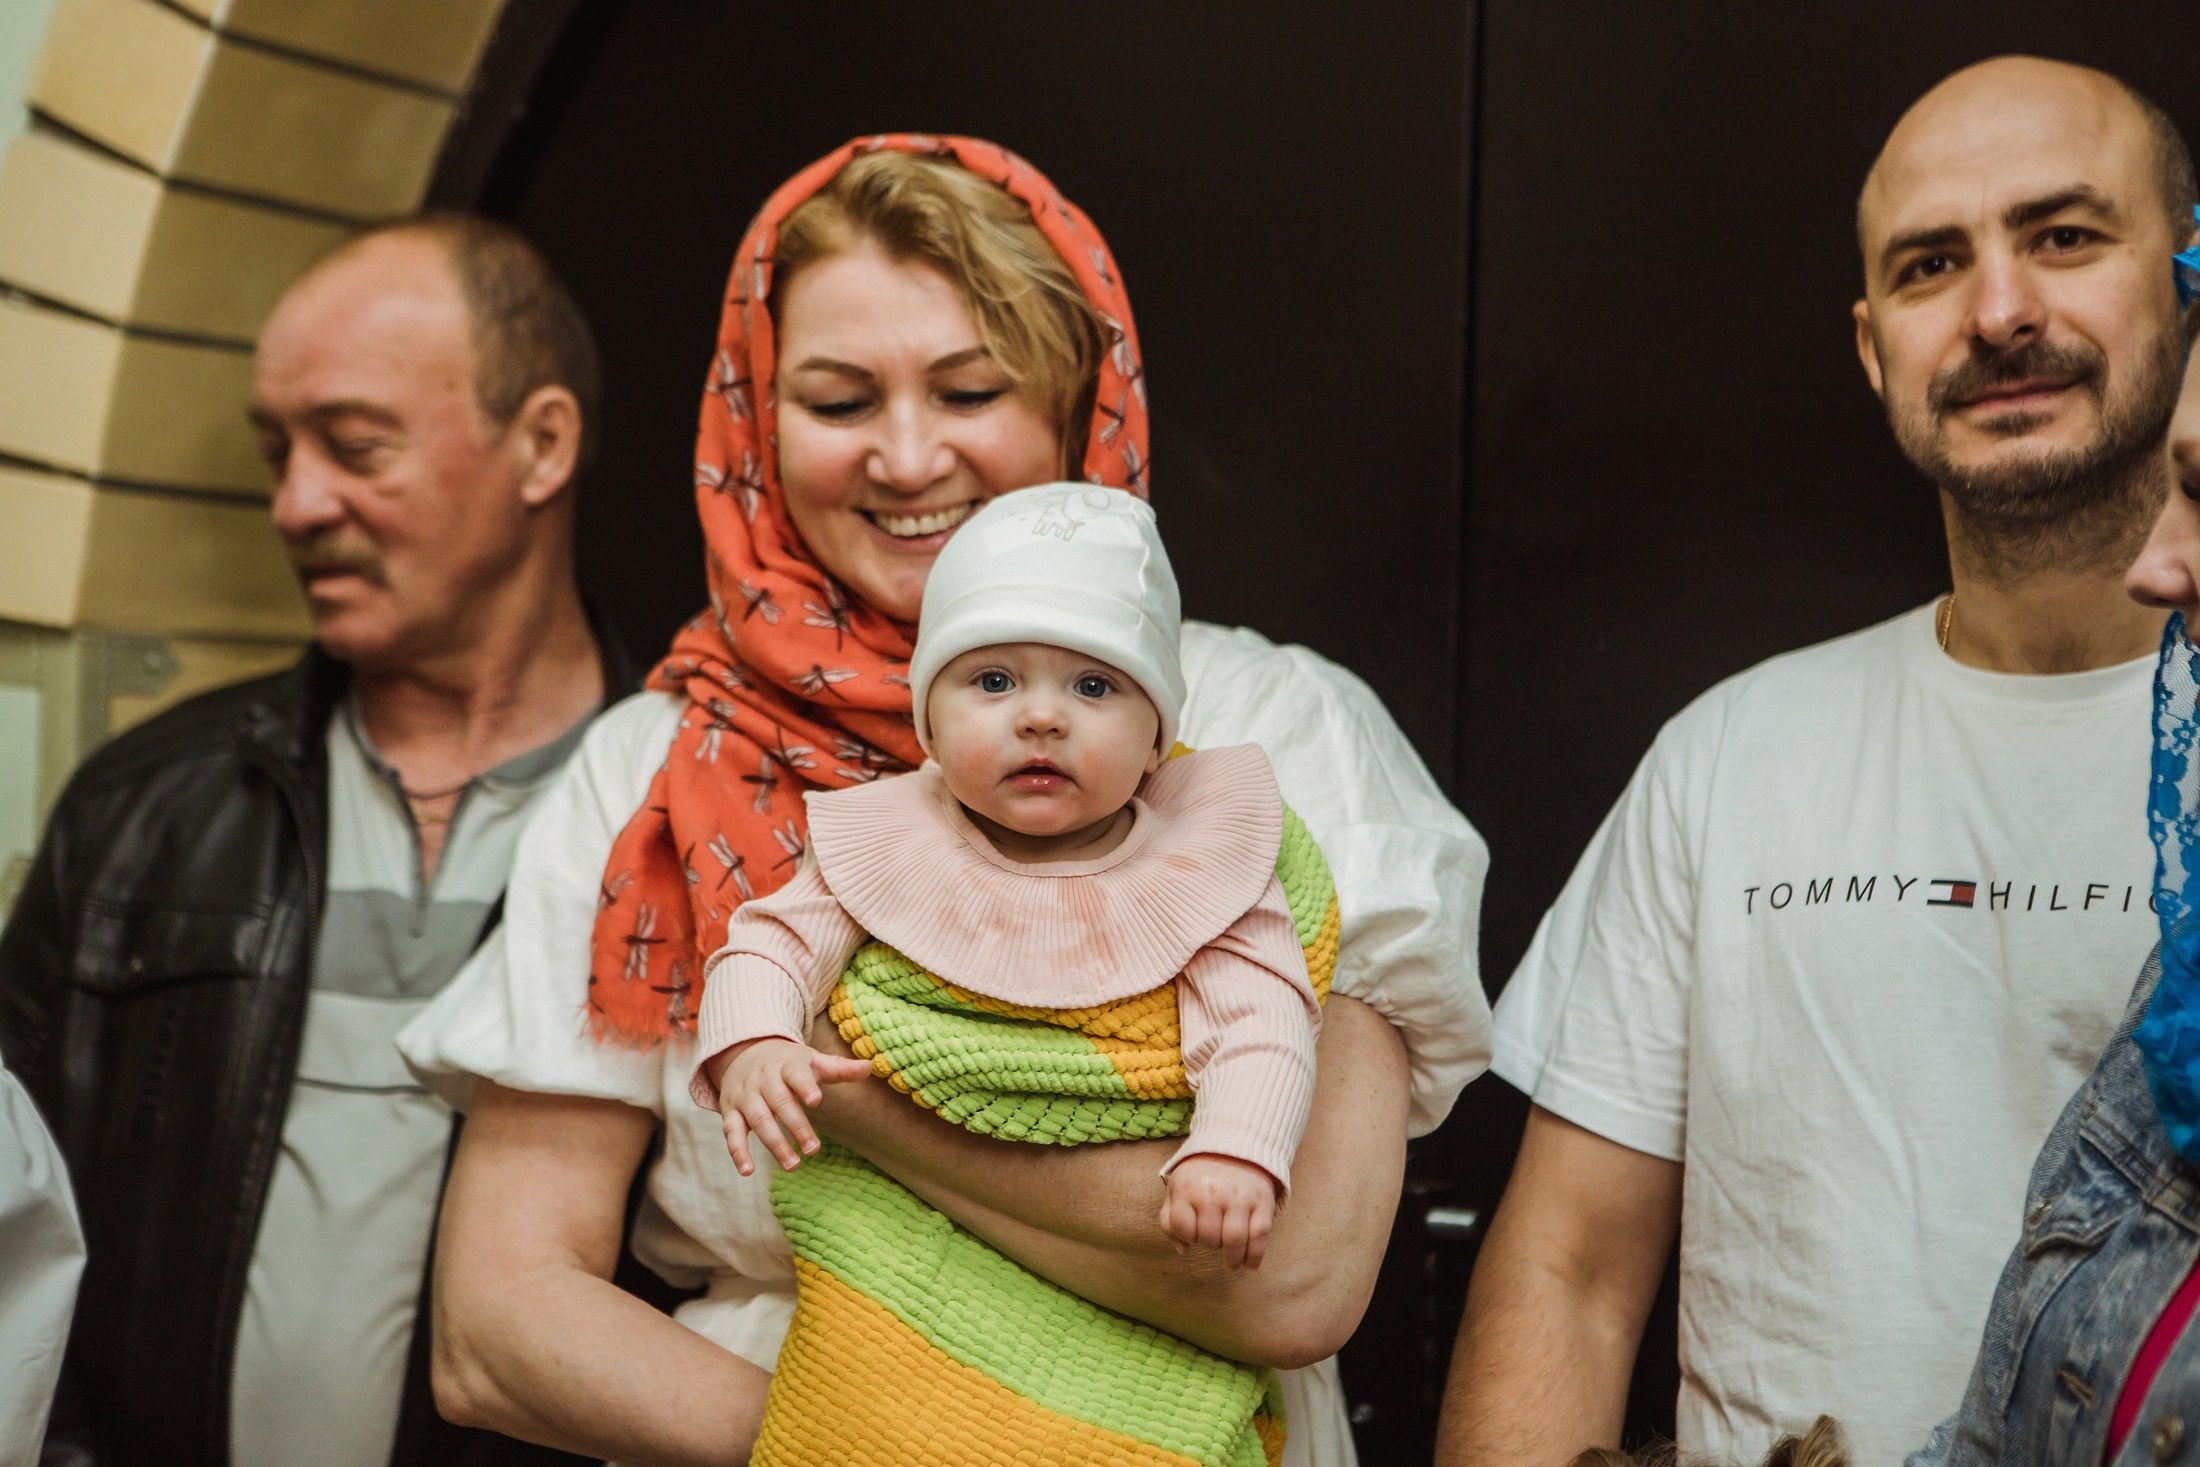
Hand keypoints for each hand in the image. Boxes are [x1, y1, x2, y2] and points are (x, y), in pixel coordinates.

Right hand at [715, 1038, 873, 1175]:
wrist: (743, 1053)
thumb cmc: (787, 1063)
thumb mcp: (811, 1061)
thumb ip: (839, 1068)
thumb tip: (870, 1067)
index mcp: (786, 1065)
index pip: (796, 1074)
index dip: (805, 1086)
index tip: (816, 1100)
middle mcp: (763, 1079)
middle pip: (779, 1102)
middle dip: (796, 1126)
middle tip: (814, 1150)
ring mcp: (745, 1096)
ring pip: (758, 1120)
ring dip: (774, 1143)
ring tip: (793, 1165)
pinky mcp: (731, 1112)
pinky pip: (731, 1132)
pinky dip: (737, 1152)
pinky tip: (748, 1172)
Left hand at [1160, 1155, 1281, 1270]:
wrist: (1237, 1145)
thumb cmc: (1201, 1176)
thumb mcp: (1177, 1189)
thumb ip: (1170, 1220)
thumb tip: (1184, 1250)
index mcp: (1188, 1188)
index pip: (1183, 1228)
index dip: (1188, 1236)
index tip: (1194, 1233)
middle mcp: (1213, 1192)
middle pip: (1209, 1237)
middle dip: (1211, 1245)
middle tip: (1215, 1241)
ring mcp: (1239, 1197)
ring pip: (1234, 1240)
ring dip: (1232, 1258)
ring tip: (1231, 1263)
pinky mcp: (1262, 1202)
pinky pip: (1260, 1235)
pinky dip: (1255, 1256)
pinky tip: (1249, 1266)